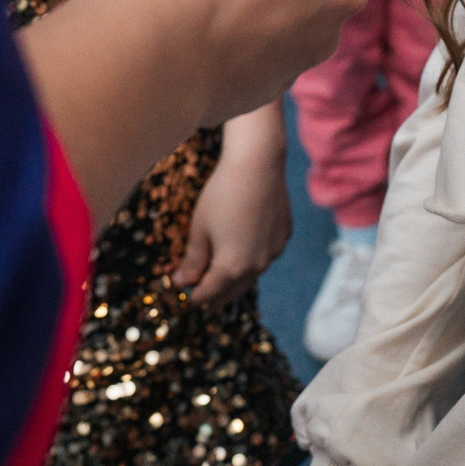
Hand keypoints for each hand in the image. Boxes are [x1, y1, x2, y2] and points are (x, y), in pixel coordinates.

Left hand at [174, 108, 291, 305]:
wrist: (257, 164)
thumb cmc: (222, 195)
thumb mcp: (199, 229)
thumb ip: (192, 260)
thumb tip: (181, 281)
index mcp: (231, 268)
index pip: (208, 294)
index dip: (194, 297)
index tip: (186, 296)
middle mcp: (256, 266)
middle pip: (232, 291)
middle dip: (215, 296)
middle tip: (204, 301)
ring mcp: (273, 252)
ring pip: (251, 276)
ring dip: (236, 280)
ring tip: (223, 280)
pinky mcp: (283, 236)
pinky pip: (265, 256)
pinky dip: (253, 259)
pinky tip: (245, 251)